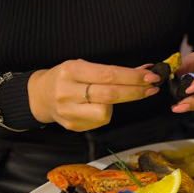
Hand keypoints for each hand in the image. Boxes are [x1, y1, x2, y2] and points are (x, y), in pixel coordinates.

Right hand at [27, 59, 159, 130]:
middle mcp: (67, 91)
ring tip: (111, 98)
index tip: (151, 76)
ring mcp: (68, 111)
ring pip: (106, 111)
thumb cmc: (68, 78)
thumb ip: (114, 71)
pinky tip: (98, 107)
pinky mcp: (72, 125)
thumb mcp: (85, 66)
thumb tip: (146, 69)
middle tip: (152, 88)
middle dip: (135, 91)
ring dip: (117, 104)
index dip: (132, 77)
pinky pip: (99, 121)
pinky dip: (106, 113)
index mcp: (71, 71)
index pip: (108, 74)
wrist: (41, 96)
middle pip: (110, 94)